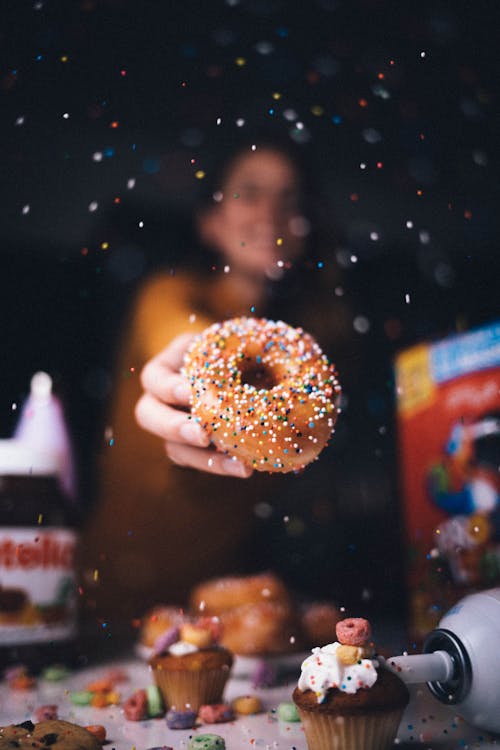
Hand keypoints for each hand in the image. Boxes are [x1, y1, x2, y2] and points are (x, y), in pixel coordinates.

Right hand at [135, 332, 252, 477]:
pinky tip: (245, 467)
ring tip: (238, 465)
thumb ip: (237, 353)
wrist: (251, 369)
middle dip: (173, 427)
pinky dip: (220, 465)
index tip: (189, 391)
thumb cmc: (240, 349)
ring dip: (204, 458)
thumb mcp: (236, 345)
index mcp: (168, 366)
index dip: (167, 386)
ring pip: (172, 447)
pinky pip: (197, 460)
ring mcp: (175, 425)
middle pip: (147, 415)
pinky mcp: (191, 447)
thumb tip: (261, 369)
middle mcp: (162, 398)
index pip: (153, 377)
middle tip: (202, 435)